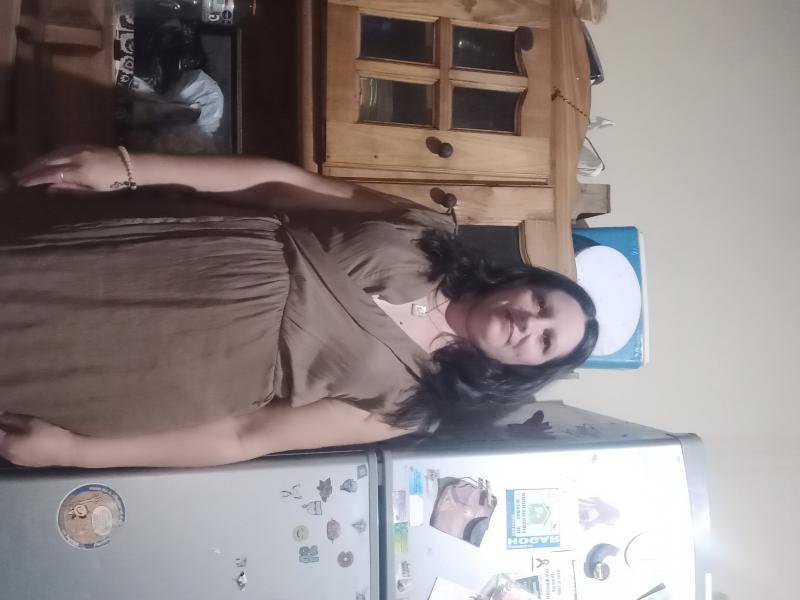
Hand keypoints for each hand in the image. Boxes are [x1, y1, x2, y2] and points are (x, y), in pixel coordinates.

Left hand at [0, 413, 78, 466]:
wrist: (71, 452)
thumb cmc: (52, 435)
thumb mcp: (32, 422)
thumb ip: (13, 418)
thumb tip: (1, 413)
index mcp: (7, 445)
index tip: (2, 414)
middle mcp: (8, 455)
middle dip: (1, 430)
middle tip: (5, 418)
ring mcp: (17, 461)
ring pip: (4, 447)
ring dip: (5, 437)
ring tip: (12, 425)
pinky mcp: (27, 462)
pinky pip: (12, 451)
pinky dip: (12, 442)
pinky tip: (21, 436)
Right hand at [13, 145, 129, 191]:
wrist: (130, 165)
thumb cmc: (114, 183)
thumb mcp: (93, 191)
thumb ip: (70, 188)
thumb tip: (49, 188)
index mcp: (78, 172)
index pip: (50, 174)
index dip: (35, 178)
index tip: (23, 183)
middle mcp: (75, 158)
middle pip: (47, 162)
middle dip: (31, 169)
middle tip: (18, 175)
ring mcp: (78, 149)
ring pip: (52, 154)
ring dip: (37, 161)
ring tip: (26, 168)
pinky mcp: (82, 145)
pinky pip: (60, 149)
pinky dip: (49, 155)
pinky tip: (43, 160)